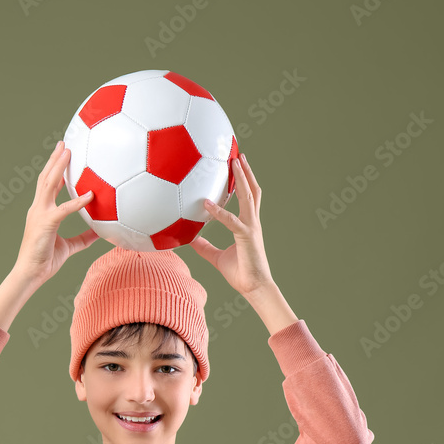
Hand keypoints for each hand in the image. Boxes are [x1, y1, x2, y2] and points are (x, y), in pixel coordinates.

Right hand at [13, 141, 99, 285]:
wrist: (30, 274)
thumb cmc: (45, 262)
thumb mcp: (69, 247)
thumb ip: (83, 238)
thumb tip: (99, 233)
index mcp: (42, 211)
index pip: (48, 186)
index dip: (55, 170)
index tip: (62, 155)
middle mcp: (38, 208)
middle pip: (46, 178)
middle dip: (55, 160)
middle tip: (64, 144)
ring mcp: (40, 214)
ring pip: (49, 184)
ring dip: (59, 167)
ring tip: (68, 151)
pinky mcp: (46, 223)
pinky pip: (64, 209)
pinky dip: (78, 202)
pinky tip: (90, 195)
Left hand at [188, 154, 273, 296]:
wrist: (253, 288)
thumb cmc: (240, 274)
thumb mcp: (216, 257)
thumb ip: (204, 246)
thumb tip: (189, 238)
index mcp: (246, 225)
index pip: (247, 198)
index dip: (243, 183)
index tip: (236, 167)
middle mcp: (251, 222)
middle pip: (251, 191)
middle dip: (246, 172)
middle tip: (238, 155)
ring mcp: (251, 227)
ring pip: (248, 196)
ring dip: (242, 178)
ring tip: (236, 161)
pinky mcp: (246, 236)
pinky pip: (231, 221)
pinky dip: (219, 212)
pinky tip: (206, 204)